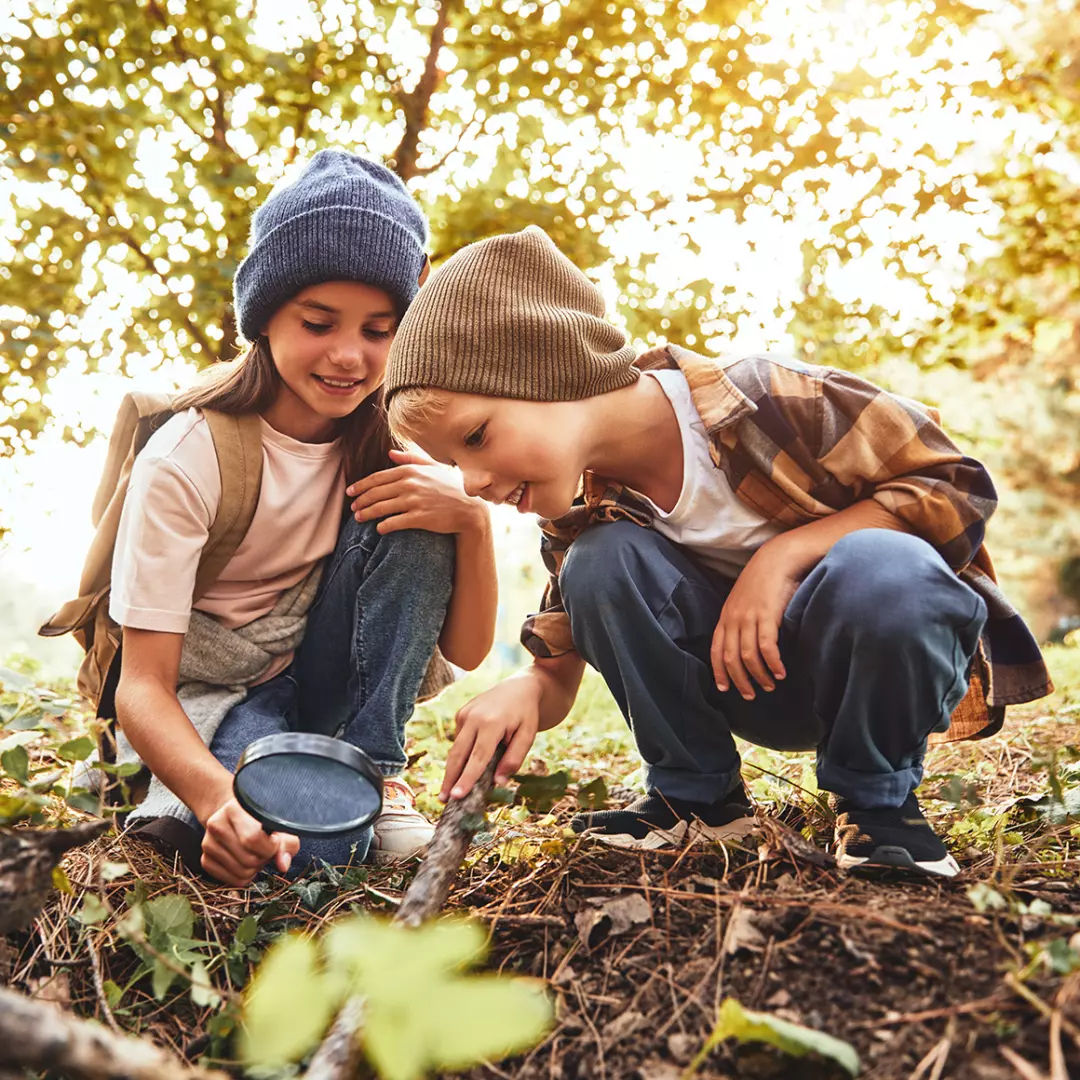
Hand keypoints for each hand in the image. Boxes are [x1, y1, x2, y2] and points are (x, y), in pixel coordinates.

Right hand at [200, 796, 299, 886]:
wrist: (237, 816)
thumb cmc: (262, 819)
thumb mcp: (278, 823)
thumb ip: (287, 842)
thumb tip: (283, 865)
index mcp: (234, 808)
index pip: (252, 838)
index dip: (270, 847)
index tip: (274, 841)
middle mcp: (216, 824)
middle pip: (248, 860)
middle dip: (263, 859)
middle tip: (265, 848)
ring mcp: (207, 843)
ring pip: (241, 873)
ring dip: (255, 869)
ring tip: (256, 853)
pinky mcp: (205, 860)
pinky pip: (232, 881)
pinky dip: (244, 876)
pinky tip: (246, 861)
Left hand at [347, 448, 487, 535]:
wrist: (469, 510)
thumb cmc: (450, 488)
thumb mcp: (433, 468)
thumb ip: (410, 459)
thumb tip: (389, 453)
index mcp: (410, 471)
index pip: (377, 478)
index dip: (361, 486)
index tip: (350, 492)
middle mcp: (410, 484)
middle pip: (376, 493)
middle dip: (360, 501)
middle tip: (352, 507)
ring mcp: (414, 501)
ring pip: (381, 508)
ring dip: (366, 514)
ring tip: (358, 518)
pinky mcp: (419, 518)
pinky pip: (394, 523)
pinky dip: (383, 526)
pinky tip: (378, 529)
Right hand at [441, 678, 542, 800]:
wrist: (520, 687)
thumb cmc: (526, 714)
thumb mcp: (528, 735)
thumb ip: (514, 759)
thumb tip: (498, 782)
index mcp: (492, 723)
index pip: (478, 757)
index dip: (467, 779)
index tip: (457, 796)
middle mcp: (473, 717)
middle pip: (458, 755)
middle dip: (450, 779)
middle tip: (443, 800)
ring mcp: (464, 714)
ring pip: (455, 749)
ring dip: (450, 771)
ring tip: (445, 792)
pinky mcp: (461, 713)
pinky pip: (459, 740)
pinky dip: (459, 756)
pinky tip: (462, 769)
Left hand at [711, 541, 800, 700]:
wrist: (777, 559)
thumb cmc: (764, 581)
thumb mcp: (744, 601)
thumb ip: (741, 621)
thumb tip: (745, 644)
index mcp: (726, 617)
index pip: (716, 650)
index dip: (719, 671)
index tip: (724, 688)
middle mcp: (734, 619)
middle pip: (730, 658)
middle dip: (739, 681)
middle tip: (750, 695)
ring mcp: (749, 617)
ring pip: (747, 656)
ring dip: (759, 675)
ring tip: (770, 685)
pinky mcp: (767, 615)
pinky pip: (766, 647)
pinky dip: (772, 663)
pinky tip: (781, 672)